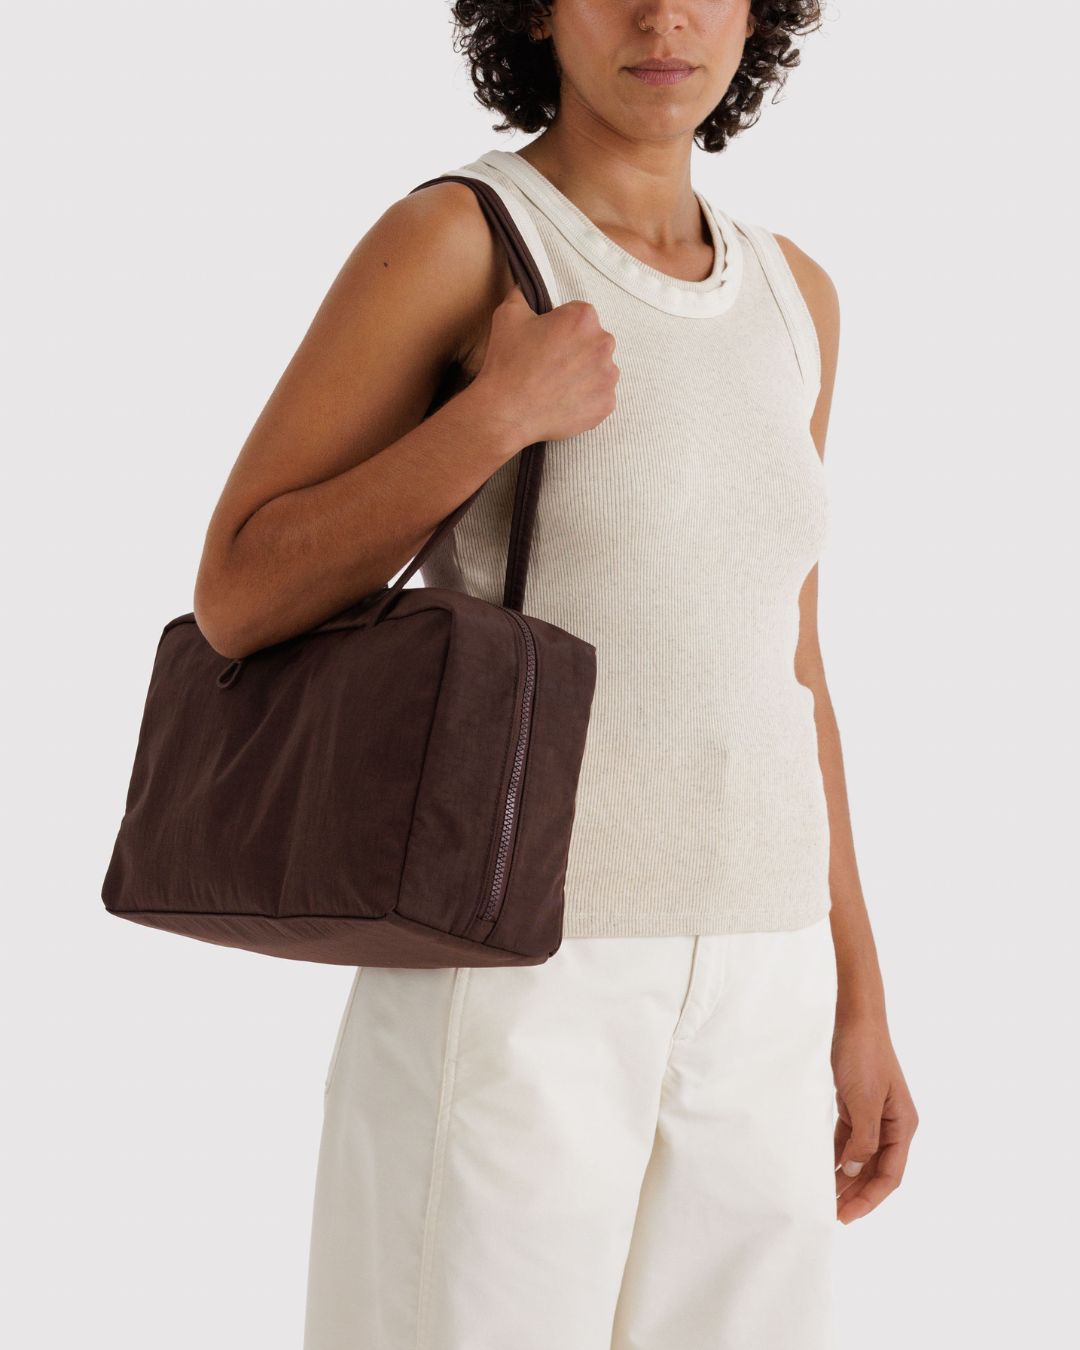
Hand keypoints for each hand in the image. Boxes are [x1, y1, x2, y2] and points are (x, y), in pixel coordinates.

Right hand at [473, 284, 619, 447]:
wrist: (507, 411)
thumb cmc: (508, 362)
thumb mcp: (508, 314)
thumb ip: (523, 294)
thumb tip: (525, 287)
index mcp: (583, 317)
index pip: (579, 315)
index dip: (560, 328)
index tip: (545, 342)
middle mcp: (603, 343)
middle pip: (593, 341)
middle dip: (576, 350)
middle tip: (549, 365)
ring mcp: (607, 376)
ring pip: (599, 369)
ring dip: (583, 373)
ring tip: (556, 384)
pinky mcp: (606, 403)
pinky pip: (600, 396)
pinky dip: (586, 398)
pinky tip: (563, 400)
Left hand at [831, 1013, 918, 1222]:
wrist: (854, 1017)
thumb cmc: (863, 1055)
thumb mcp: (864, 1101)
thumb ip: (863, 1139)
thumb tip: (856, 1170)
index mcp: (902, 1125)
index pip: (889, 1174)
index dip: (870, 1198)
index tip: (847, 1215)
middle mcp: (892, 1124)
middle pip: (876, 1169)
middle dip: (857, 1193)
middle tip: (832, 1214)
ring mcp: (875, 1114)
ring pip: (862, 1156)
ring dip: (846, 1177)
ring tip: (825, 1197)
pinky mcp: (857, 1104)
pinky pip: (849, 1138)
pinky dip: (838, 1155)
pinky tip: (824, 1168)